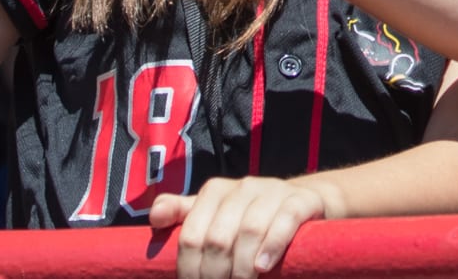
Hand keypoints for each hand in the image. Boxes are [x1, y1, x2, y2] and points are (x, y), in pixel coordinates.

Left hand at [150, 176, 332, 278]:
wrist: (303, 203)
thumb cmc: (250, 215)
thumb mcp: (215, 213)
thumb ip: (183, 214)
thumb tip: (154, 217)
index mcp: (215, 191)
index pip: (191, 235)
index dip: (190, 269)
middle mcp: (242, 187)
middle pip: (218, 237)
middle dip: (215, 273)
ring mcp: (272, 191)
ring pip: (249, 230)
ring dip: (242, 266)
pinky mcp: (299, 201)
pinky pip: (284, 221)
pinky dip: (271, 246)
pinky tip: (263, 267)